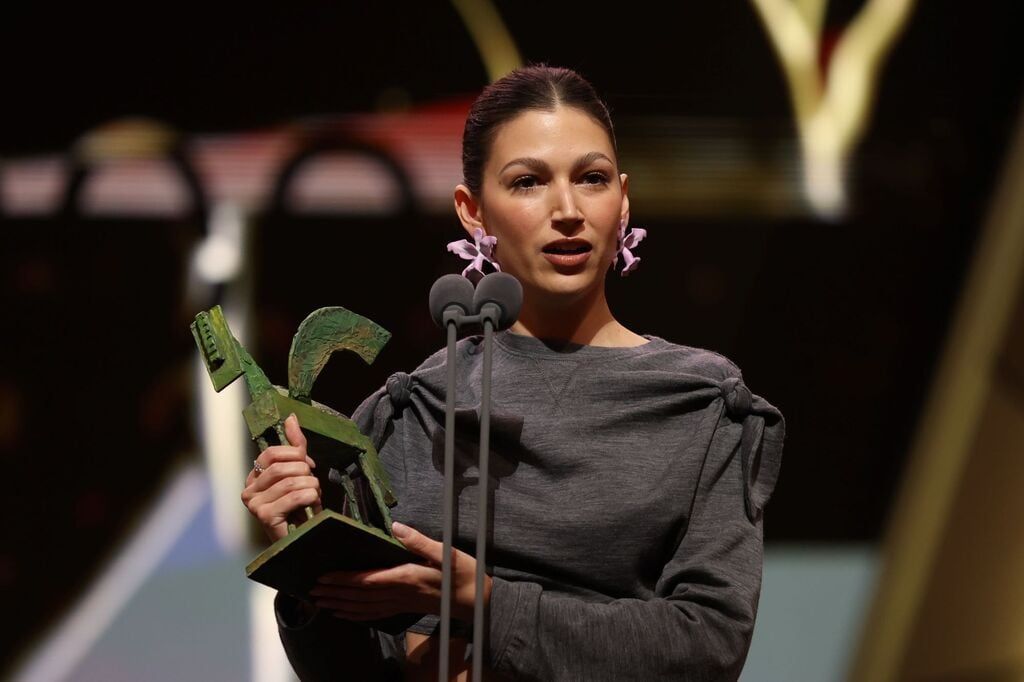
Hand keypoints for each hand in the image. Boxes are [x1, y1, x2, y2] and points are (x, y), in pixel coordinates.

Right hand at [241, 413, 320, 540]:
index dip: (295, 455)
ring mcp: (254, 504)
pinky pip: (295, 496)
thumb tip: (291, 417)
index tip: (309, 466)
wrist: (304, 538)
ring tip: (314, 497)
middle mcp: (248, 490)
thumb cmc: (301, 506)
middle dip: (306, 473)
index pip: (272, 453)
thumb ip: (295, 446)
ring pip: (292, 481)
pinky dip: (311, 497)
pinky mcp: (264, 516)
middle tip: (313, 486)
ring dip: (312, 487)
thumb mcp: (299, 473)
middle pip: (282, 466)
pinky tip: (312, 505)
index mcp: (254, 477)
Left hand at [310, 522, 491, 622]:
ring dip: (340, 605)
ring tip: (319, 602)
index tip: (323, 577)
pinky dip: (356, 615)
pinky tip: (344, 614)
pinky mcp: (404, 608)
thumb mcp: (445, 552)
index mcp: (406, 577)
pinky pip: (375, 614)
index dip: (344, 580)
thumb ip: (419, 541)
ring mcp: (401, 603)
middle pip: (360, 596)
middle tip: (310, 591)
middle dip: (334, 593)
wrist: (476, 601)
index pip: (367, 580)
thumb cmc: (463, 574)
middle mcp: (399, 593)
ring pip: (364, 607)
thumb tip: (396, 526)